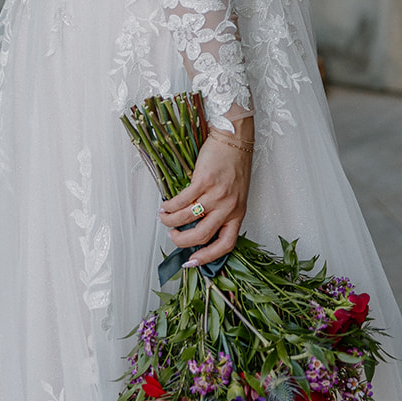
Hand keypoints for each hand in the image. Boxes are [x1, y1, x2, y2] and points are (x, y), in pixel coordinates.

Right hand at [159, 122, 253, 266]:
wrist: (235, 139)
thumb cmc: (235, 165)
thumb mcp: (236, 194)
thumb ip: (223, 211)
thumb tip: (200, 227)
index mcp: (238, 213)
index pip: (226, 244)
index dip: (208, 257)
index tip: (193, 261)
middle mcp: (228, 206)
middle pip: (202, 235)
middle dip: (182, 241)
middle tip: (173, 237)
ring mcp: (216, 194)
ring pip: (188, 218)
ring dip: (171, 221)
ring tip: (164, 218)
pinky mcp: (204, 180)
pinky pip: (182, 200)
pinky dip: (170, 206)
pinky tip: (165, 205)